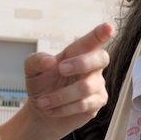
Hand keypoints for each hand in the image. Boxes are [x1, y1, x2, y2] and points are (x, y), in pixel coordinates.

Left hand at [23, 23, 113, 137]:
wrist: (41, 112)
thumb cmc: (41, 85)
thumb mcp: (32, 70)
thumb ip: (37, 60)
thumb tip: (50, 60)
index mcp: (77, 53)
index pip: (93, 40)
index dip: (102, 33)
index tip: (108, 27)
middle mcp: (91, 67)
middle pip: (101, 58)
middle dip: (81, 63)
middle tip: (60, 70)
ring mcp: (96, 85)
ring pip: (86, 87)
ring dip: (61, 95)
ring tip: (43, 102)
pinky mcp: (96, 103)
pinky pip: (84, 104)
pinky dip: (64, 108)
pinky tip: (52, 110)